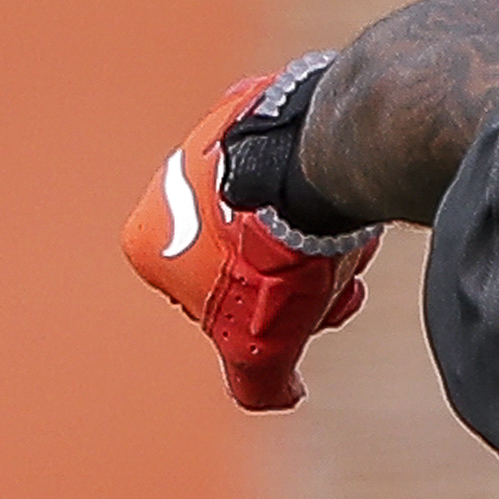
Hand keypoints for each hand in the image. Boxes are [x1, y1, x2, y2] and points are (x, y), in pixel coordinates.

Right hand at [122, 76, 379, 409]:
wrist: (316, 163)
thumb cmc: (276, 255)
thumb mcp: (259, 343)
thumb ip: (257, 382)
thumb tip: (280, 395)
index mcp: (145, 236)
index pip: (215, 299)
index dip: (268, 314)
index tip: (303, 310)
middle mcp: (167, 181)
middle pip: (250, 255)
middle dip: (297, 277)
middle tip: (334, 277)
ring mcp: (213, 136)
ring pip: (279, 210)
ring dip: (317, 233)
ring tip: (349, 237)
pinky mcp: (262, 103)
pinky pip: (300, 159)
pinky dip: (327, 181)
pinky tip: (353, 193)